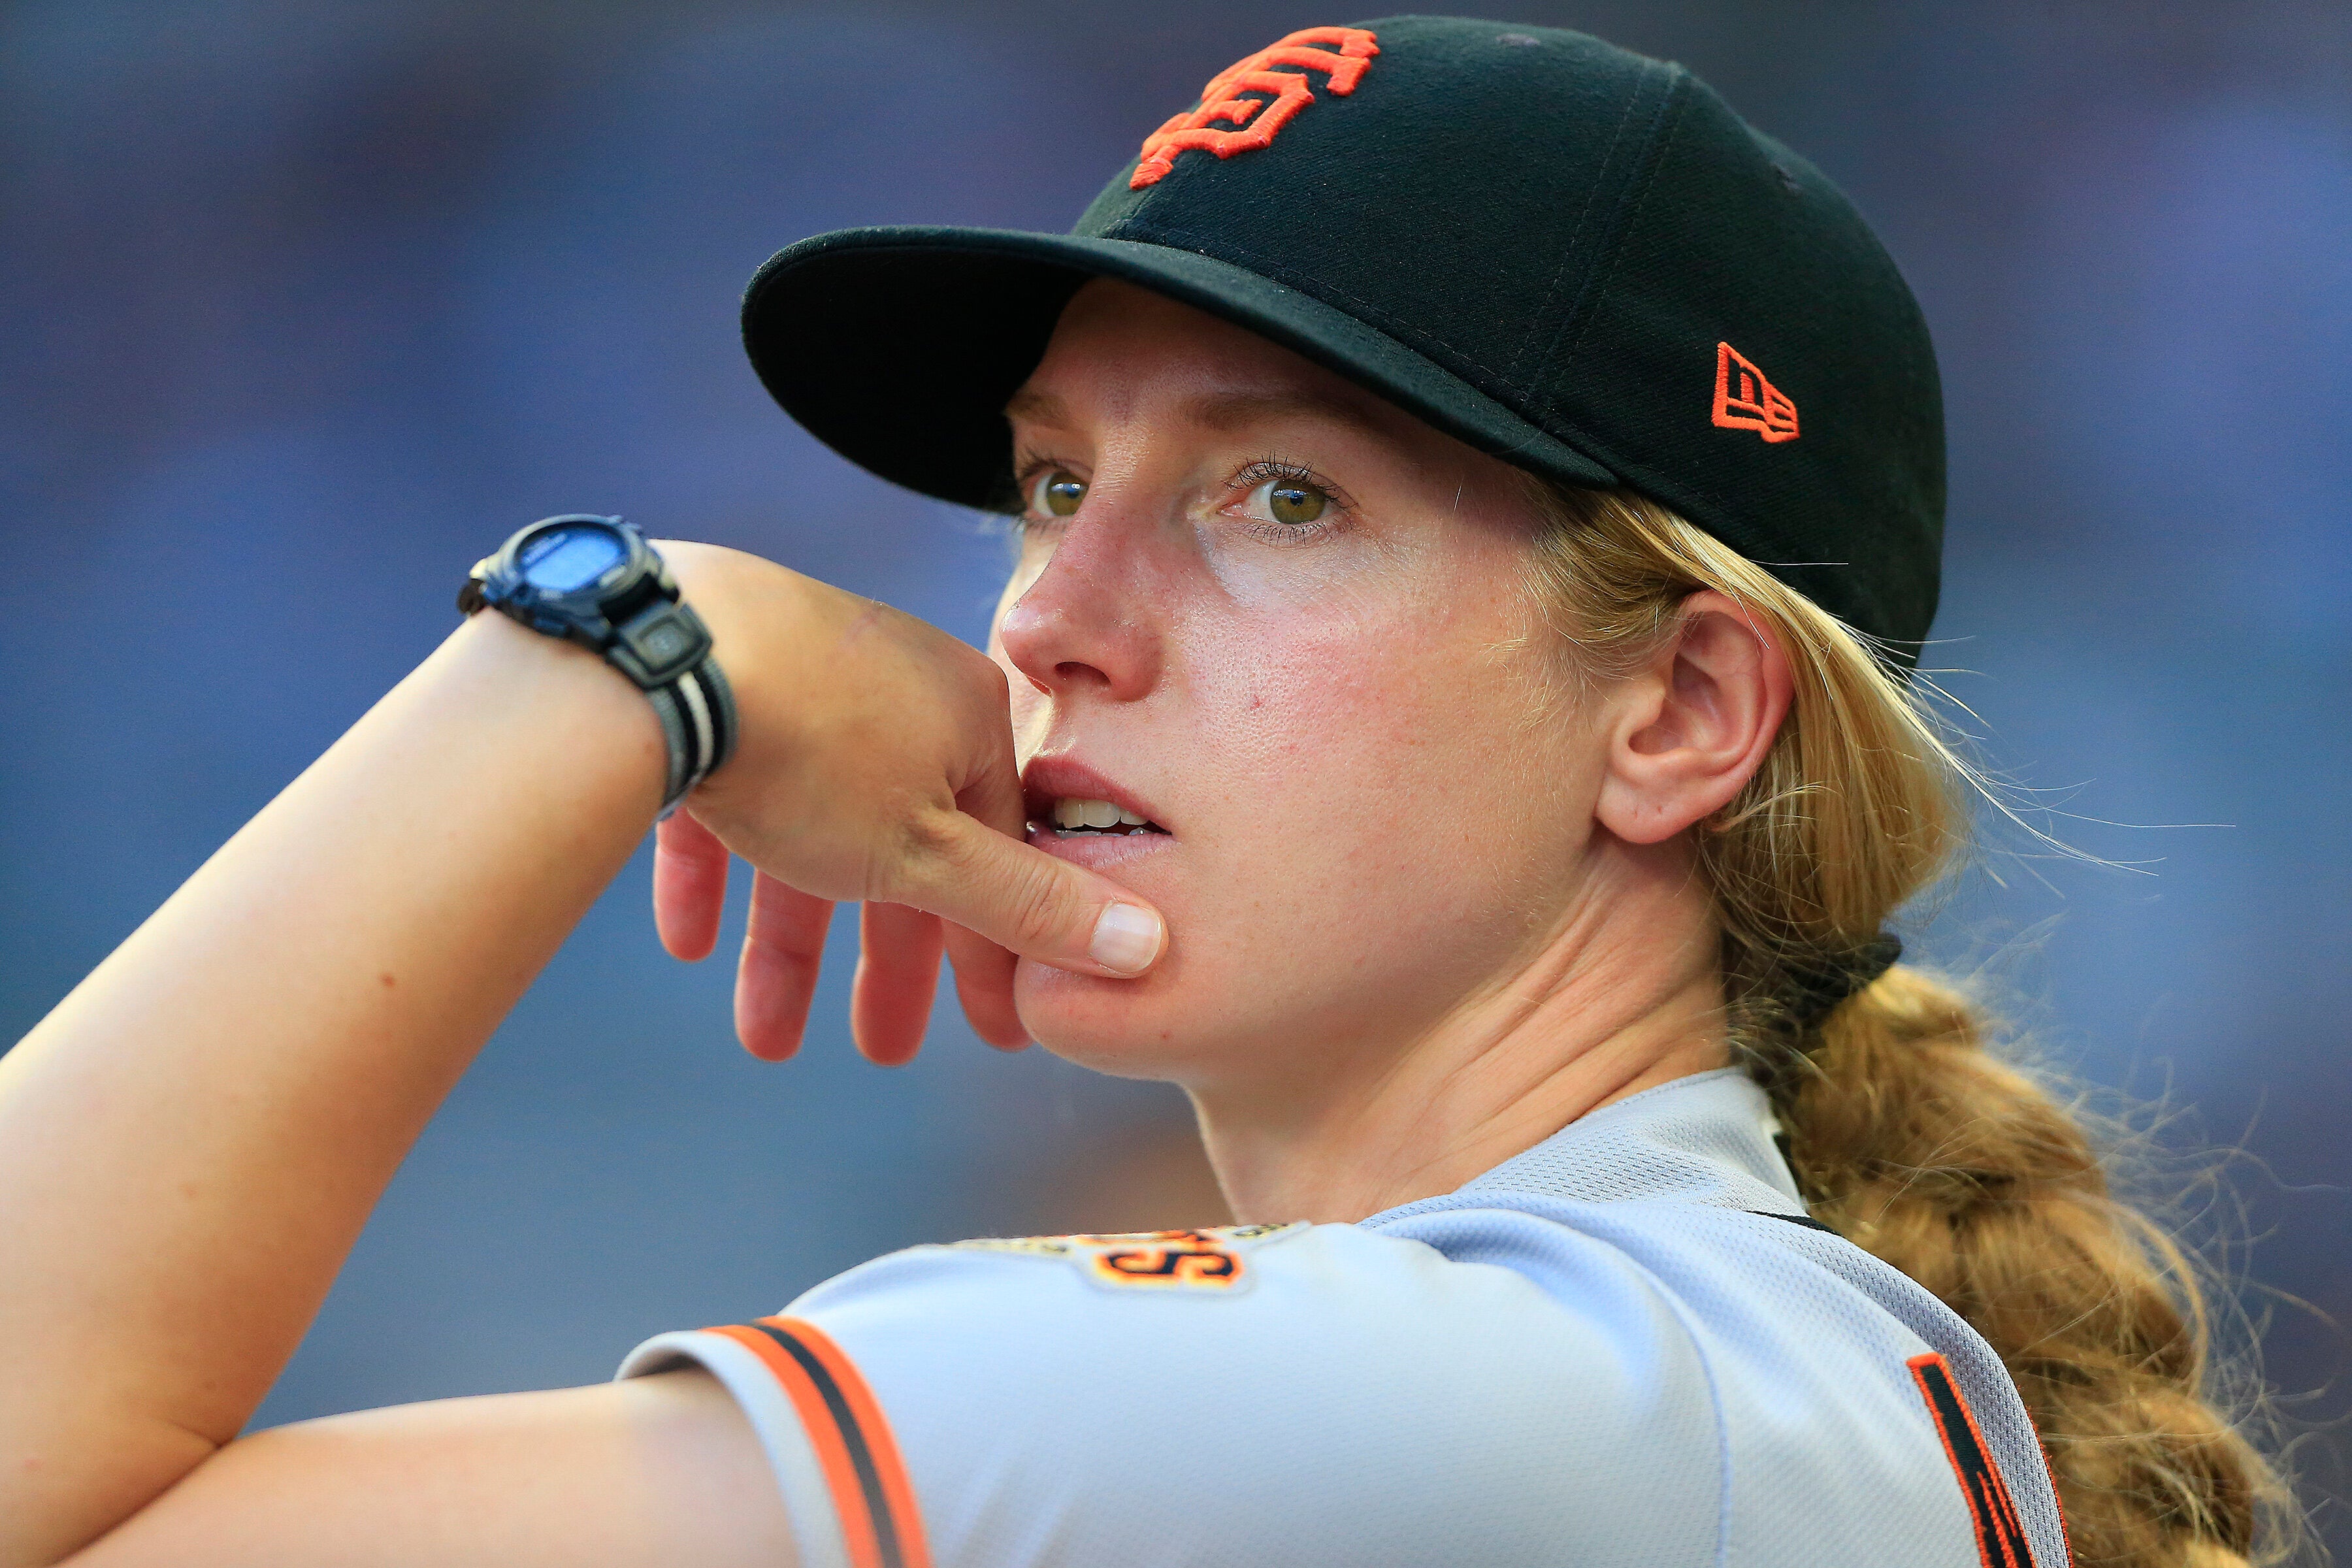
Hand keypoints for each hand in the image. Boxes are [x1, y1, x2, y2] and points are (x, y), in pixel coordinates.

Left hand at [643, 543, 1163, 1065]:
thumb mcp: (931, 854)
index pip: (998, 849)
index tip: (991, 1029)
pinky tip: (689, 942)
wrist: (659, 652)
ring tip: (765, 1039)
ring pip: (807, 833)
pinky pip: (726, 796)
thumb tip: (1149, 944)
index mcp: (965, 714)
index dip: (993, 950)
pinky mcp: (711, 692)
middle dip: (889, 963)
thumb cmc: (813, 750)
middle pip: (901, 851)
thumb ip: (1029, 907)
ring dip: (790, 944)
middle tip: (883, 1049)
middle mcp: (892, 689)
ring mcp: (798, 682)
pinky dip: (715, 872)